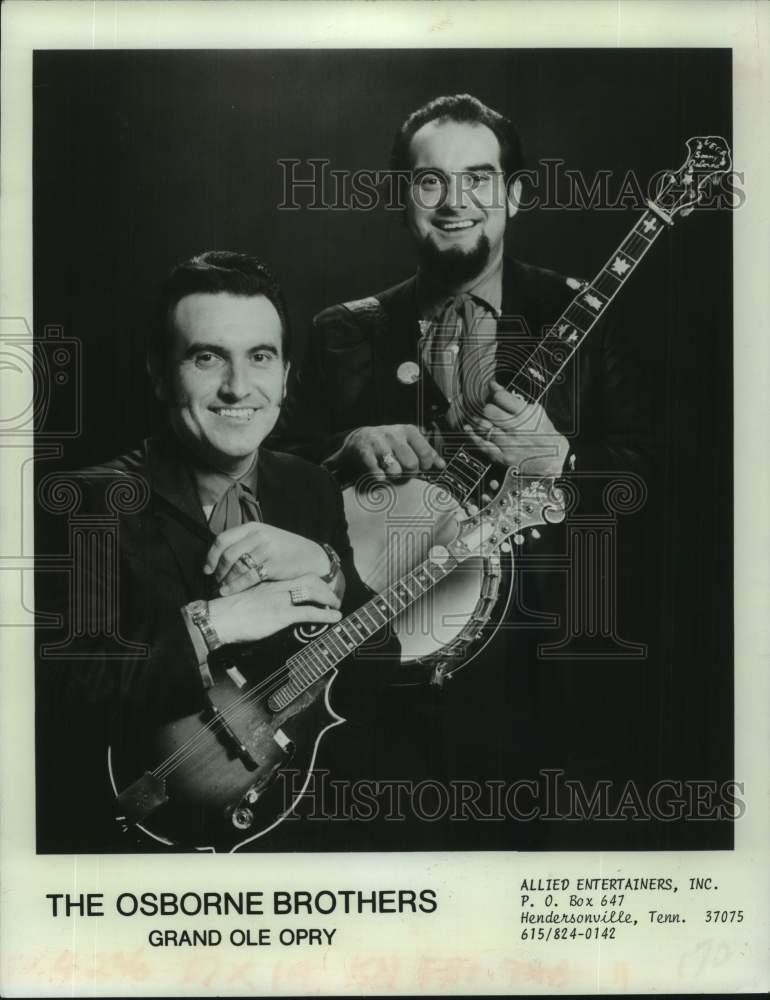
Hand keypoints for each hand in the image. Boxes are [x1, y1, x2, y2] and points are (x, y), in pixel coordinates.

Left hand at [204, 523, 329, 594]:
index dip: (211, 556)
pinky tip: (229, 591)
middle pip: (227, 554)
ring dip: (225, 580)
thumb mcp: (265, 537)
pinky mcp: (273, 565)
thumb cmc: (285, 549)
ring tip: (221, 589)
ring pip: (236, 567)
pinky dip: (235, 586)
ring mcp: (266, 550)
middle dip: (218, 571)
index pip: (222, 539)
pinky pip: (248, 577)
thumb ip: (245, 542)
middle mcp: (258, 536)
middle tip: (216, 581)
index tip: (206, 569)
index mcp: (252, 528)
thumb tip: (219, 557)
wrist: (311, 557)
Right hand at [208, 575, 341, 644]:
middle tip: (333, 596)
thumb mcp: (247, 599)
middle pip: (309, 579)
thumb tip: (266, 608)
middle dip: (325, 587)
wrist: (218, 618)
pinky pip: (310, 612)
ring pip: (313, 591)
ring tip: (337, 606)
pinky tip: (334, 618)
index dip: (312, 580)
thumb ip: (260, 599)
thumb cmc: (227, 612)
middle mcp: (277, 586)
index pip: (296, 576)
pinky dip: (326, 615)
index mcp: (269, 582)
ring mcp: (281, 599)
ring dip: (329, 599)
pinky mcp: (281, 614)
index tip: (321, 586)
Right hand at [330, 424, 445, 478]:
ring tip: (390, 472)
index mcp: (408, 431)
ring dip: (394, 476)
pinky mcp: (364, 453)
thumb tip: (441, 465)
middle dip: (409, 473)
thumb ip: (426, 453)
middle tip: (403, 472)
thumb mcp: (408, 443)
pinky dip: (380, 478)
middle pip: (411, 464)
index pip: (425, 452)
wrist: (357, 440)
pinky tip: (379, 475)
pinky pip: (377, 473)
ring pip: (395, 470)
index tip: (420, 468)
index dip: (424, 465)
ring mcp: (378, 443)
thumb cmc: (388, 444)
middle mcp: (394, 434)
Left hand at [464, 380, 568, 476]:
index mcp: (525, 415)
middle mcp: (516, 429)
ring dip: (476, 420)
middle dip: (486, 406)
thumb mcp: (536, 412)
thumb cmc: (544, 434)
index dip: (494, 390)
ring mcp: (508, 444)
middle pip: (489, 411)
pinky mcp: (502, 457)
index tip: (492, 388)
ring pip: (483, 427)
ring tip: (475, 416)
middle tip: (486, 407)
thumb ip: (515, 401)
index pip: (501, 397)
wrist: (553, 459)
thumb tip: (496, 387)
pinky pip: (482, 444)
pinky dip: (472, 435)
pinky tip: (468, 428)